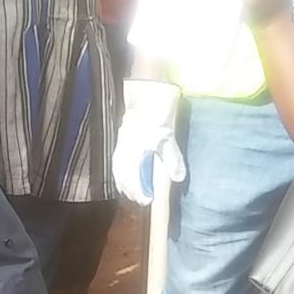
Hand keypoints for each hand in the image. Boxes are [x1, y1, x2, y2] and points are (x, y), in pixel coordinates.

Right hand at [112, 79, 187, 205]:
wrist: (145, 92)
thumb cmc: (157, 113)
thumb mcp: (168, 136)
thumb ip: (172, 158)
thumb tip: (177, 178)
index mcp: (134, 152)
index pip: (134, 178)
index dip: (140, 191)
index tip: (147, 201)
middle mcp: (124, 151)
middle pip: (123, 176)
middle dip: (131, 190)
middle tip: (140, 200)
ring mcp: (120, 145)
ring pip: (118, 170)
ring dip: (124, 183)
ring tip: (130, 193)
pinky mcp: (120, 140)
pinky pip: (117, 162)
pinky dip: (120, 173)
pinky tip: (124, 176)